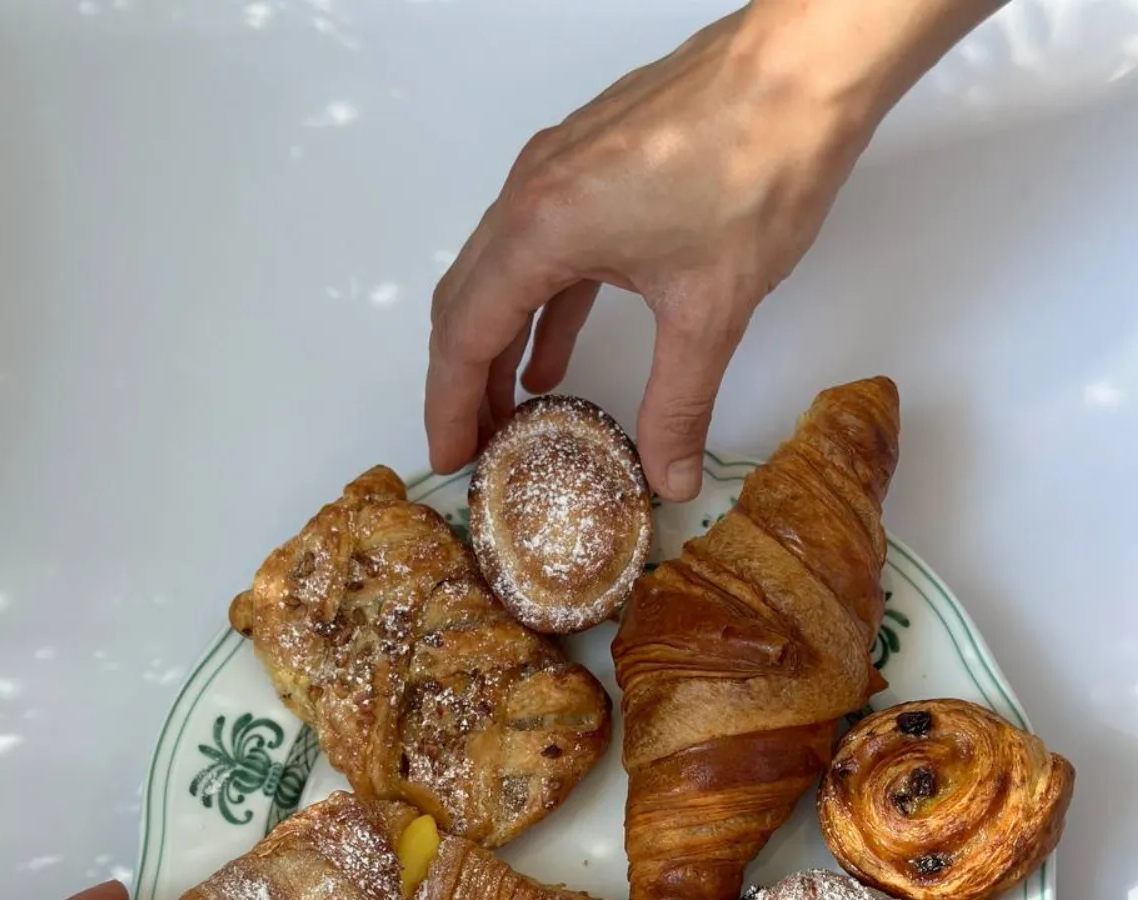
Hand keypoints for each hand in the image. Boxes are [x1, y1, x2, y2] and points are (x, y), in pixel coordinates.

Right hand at [426, 0, 999, 499]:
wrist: (805, 66)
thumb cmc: (757, 166)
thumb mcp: (711, 309)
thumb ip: (680, 404)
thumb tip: (669, 480)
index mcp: (543, 229)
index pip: (466, 333)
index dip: (450, 404)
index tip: (449, 456)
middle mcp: (533, 193)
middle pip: (467, 301)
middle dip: (463, 381)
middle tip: (473, 446)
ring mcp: (559, 171)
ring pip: (501, 272)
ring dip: (498, 343)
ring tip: (507, 411)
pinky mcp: (592, 163)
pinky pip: (541, 246)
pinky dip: (538, 306)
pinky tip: (552, 355)